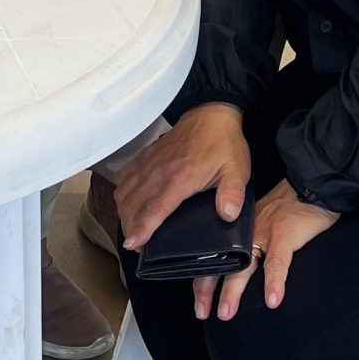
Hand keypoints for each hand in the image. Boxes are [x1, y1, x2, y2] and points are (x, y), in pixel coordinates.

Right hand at [115, 105, 252, 324]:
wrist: (211, 114)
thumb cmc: (223, 143)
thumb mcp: (237, 170)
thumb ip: (233, 194)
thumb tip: (227, 215)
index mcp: (180, 178)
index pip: (156, 207)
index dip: (143, 228)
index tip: (133, 244)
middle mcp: (159, 171)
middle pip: (134, 203)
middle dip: (130, 226)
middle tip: (132, 244)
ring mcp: (150, 163)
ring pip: (126, 191)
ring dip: (123, 211)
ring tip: (129, 228)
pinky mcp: (145, 156)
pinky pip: (125, 177)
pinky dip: (121, 192)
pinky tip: (125, 202)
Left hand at [209, 180, 338, 319]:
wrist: (310, 186)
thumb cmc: (288, 210)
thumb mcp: (261, 225)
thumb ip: (251, 245)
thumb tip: (239, 273)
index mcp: (237, 234)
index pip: (214, 258)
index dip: (203, 281)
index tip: (198, 304)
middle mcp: (244, 234)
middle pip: (221, 264)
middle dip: (208, 290)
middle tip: (201, 312)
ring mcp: (263, 234)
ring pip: (243, 267)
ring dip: (233, 291)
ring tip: (226, 312)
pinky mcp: (284, 234)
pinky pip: (278, 262)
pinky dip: (275, 282)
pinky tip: (273, 300)